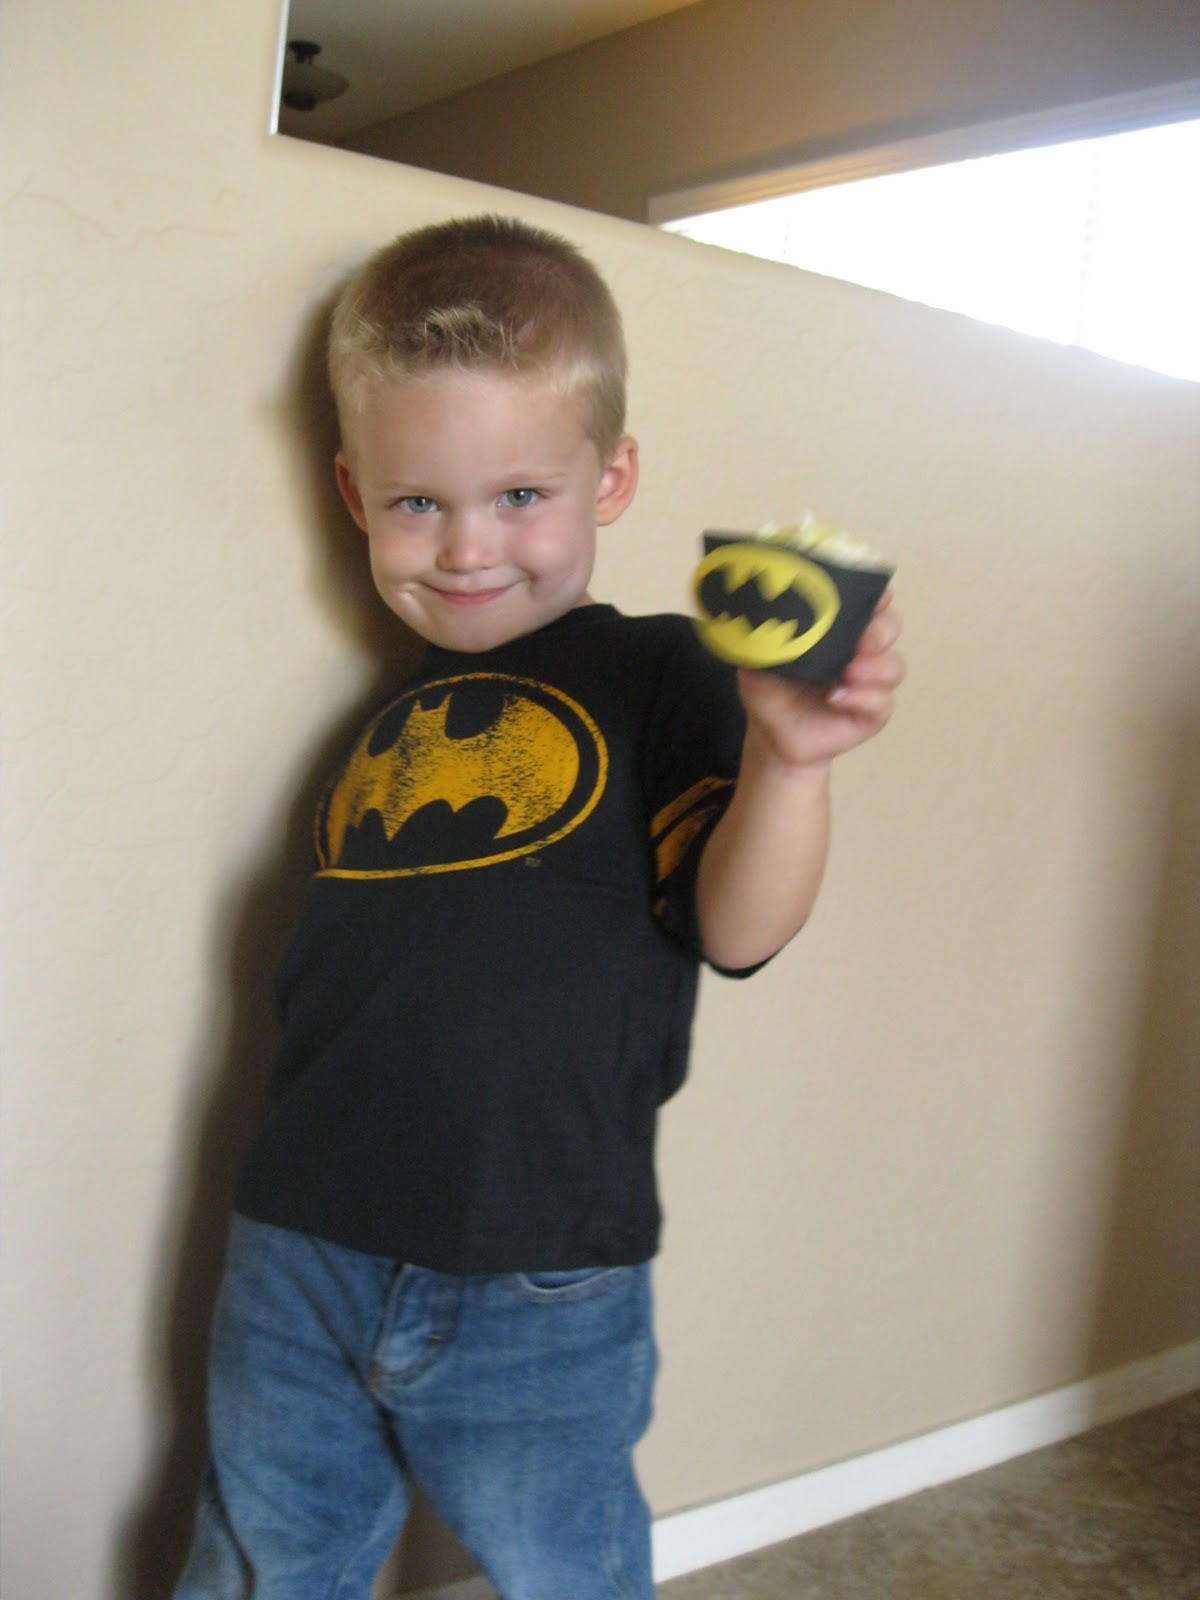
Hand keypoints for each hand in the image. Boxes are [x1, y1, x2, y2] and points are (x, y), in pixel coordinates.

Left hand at [736, 591, 903, 769]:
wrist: (771, 736)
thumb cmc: (770, 689)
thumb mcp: (760, 657)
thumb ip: (766, 633)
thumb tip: (767, 608)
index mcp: (840, 629)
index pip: (869, 602)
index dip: (877, 595)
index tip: (874, 596)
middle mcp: (861, 651)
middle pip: (889, 628)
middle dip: (880, 631)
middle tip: (861, 641)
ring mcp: (870, 683)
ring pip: (893, 666)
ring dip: (875, 667)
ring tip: (848, 672)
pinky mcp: (872, 714)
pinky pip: (882, 703)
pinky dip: (863, 698)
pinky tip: (837, 698)